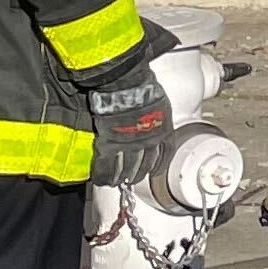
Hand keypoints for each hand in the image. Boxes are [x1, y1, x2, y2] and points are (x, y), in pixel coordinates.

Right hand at [85, 65, 173, 183]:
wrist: (126, 86)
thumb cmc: (143, 87)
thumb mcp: (159, 101)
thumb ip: (156, 113)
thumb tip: (154, 112)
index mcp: (163, 130)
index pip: (165, 153)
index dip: (160, 164)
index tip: (155, 171)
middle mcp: (148, 141)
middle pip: (146, 164)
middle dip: (139, 173)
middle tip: (134, 179)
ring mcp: (128, 145)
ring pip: (127, 168)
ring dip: (123, 176)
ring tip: (118, 182)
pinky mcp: (109, 144)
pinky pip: (106, 165)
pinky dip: (104, 174)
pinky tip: (103, 181)